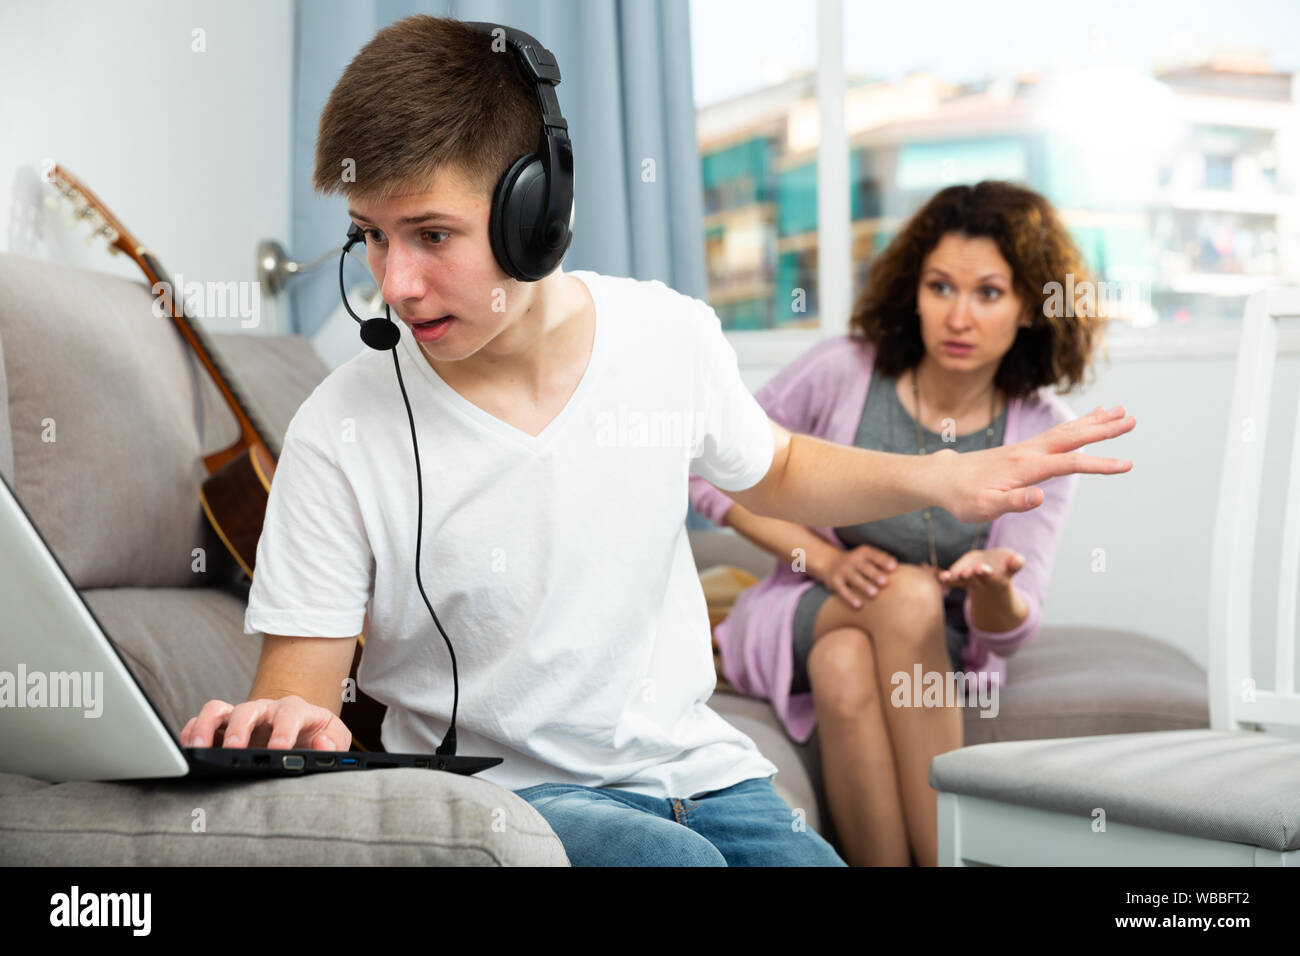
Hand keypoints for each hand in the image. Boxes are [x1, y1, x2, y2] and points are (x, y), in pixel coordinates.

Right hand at [180, 696, 351, 750]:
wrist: (301, 731)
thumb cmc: (317, 736)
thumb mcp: (334, 739)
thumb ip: (335, 742)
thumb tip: (323, 743)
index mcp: (295, 710)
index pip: (290, 713)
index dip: (284, 730)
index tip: (279, 749)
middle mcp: (265, 709)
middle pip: (248, 709)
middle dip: (240, 729)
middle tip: (234, 750)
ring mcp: (240, 716)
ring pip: (217, 709)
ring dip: (206, 726)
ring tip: (199, 748)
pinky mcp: (221, 727)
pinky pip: (200, 722)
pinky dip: (191, 732)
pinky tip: (188, 749)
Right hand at [811, 544, 898, 608]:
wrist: (830, 563)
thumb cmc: (859, 564)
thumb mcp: (868, 557)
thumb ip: (883, 561)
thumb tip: (905, 568)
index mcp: (864, 552)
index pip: (875, 555)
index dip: (884, 561)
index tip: (894, 568)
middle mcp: (852, 559)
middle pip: (865, 567)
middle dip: (875, 574)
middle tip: (885, 582)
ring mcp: (842, 570)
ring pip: (854, 578)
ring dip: (864, 586)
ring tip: (874, 594)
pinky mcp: (834, 581)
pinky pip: (842, 590)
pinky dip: (850, 597)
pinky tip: (859, 605)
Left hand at [935, 405, 1134, 523]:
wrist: (942, 479)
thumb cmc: (962, 498)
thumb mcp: (985, 507)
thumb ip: (1014, 501)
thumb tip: (1041, 496)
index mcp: (1026, 467)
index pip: (1070, 464)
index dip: (1099, 464)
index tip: (1127, 464)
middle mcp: (1029, 452)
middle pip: (1073, 437)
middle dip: (1103, 429)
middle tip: (1133, 419)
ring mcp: (1026, 448)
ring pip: (1066, 431)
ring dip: (1093, 421)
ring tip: (1119, 410)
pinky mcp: (1023, 450)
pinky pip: (1056, 433)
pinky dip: (1075, 425)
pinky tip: (1086, 420)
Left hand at [937, 547, 1024, 596]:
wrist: (991, 571)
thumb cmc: (1004, 565)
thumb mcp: (1012, 563)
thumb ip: (1016, 563)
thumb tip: (1019, 560)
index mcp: (996, 578)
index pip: (991, 575)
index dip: (986, 572)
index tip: (984, 568)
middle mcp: (981, 581)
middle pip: (975, 579)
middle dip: (971, 574)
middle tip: (967, 571)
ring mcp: (970, 580)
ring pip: (963, 580)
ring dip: (957, 577)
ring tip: (952, 574)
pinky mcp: (960, 576)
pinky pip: (953, 580)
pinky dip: (947, 579)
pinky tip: (942, 576)